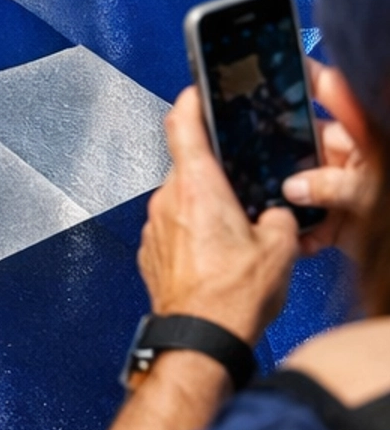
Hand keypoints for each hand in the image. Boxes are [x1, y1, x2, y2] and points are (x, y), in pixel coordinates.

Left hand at [138, 87, 297, 343]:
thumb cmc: (231, 296)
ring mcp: (153, 227)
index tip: (196, 91)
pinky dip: (190, 237)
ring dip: (202, 211)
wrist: (199, 338)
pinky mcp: (149, 253)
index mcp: (197, 186)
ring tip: (231, 238)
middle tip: (240, 193)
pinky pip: (171, 231)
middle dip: (214, 177)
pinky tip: (213, 260)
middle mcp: (167, 200)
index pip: (182, 124)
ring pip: (180, 202)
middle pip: (188, 168)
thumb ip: (279, 215)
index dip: (190, 101)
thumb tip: (274, 214)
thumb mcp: (279, 248)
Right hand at [283, 61, 380, 257]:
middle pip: (305, 144)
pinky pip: (311, 224)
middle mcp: (351, 158)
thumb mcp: (371, 191)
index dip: (304, 75)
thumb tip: (293, 187)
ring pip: (302, 186)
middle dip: (281, 154)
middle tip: (253, 152)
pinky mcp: (341, 223)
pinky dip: (300, 235)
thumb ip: (332, 185)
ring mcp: (344, 189)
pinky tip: (291, 240)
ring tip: (267, 204)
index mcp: (363, 136)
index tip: (276, 65)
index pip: (330, 92)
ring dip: (286, 198)